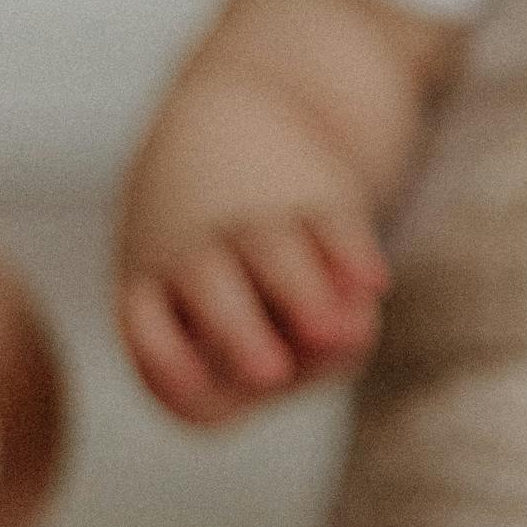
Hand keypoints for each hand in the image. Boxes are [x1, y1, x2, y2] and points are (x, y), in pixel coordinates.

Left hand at [120, 209, 389, 426]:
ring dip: (304, 293)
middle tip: (268, 375)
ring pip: (275, 253)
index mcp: (153, 291)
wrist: (230, 141)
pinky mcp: (314, 190)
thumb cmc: (228, 278)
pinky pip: (332, 221)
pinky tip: (375, 284)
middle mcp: (197, 253)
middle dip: (239, 332)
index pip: (151, 335)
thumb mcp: (229, 331)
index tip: (191, 385)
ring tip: (340, 336)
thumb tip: (347, 333)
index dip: (165, 361)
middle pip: (211, 292)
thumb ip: (292, 358)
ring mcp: (255, 218)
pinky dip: (352, 251)